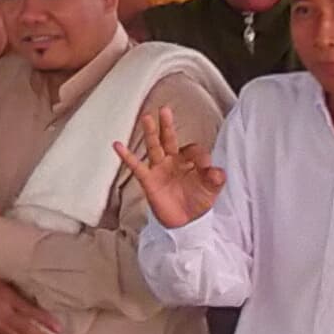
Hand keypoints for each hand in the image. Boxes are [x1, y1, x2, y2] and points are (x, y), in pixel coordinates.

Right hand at [113, 102, 222, 227]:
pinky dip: (126, 156)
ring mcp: (159, 169)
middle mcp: (173, 161)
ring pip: (154, 146)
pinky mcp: (148, 180)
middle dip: (167, 125)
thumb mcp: (211, 190)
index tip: (204, 165)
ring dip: (151, 132)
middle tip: (165, 110)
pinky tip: (118, 145)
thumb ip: (215, 179)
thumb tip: (216, 170)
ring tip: (146, 117)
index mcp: (189, 161)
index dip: (199, 155)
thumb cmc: (197, 202)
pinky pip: (136, 166)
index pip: (193, 150)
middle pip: (169, 139)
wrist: (185, 223)